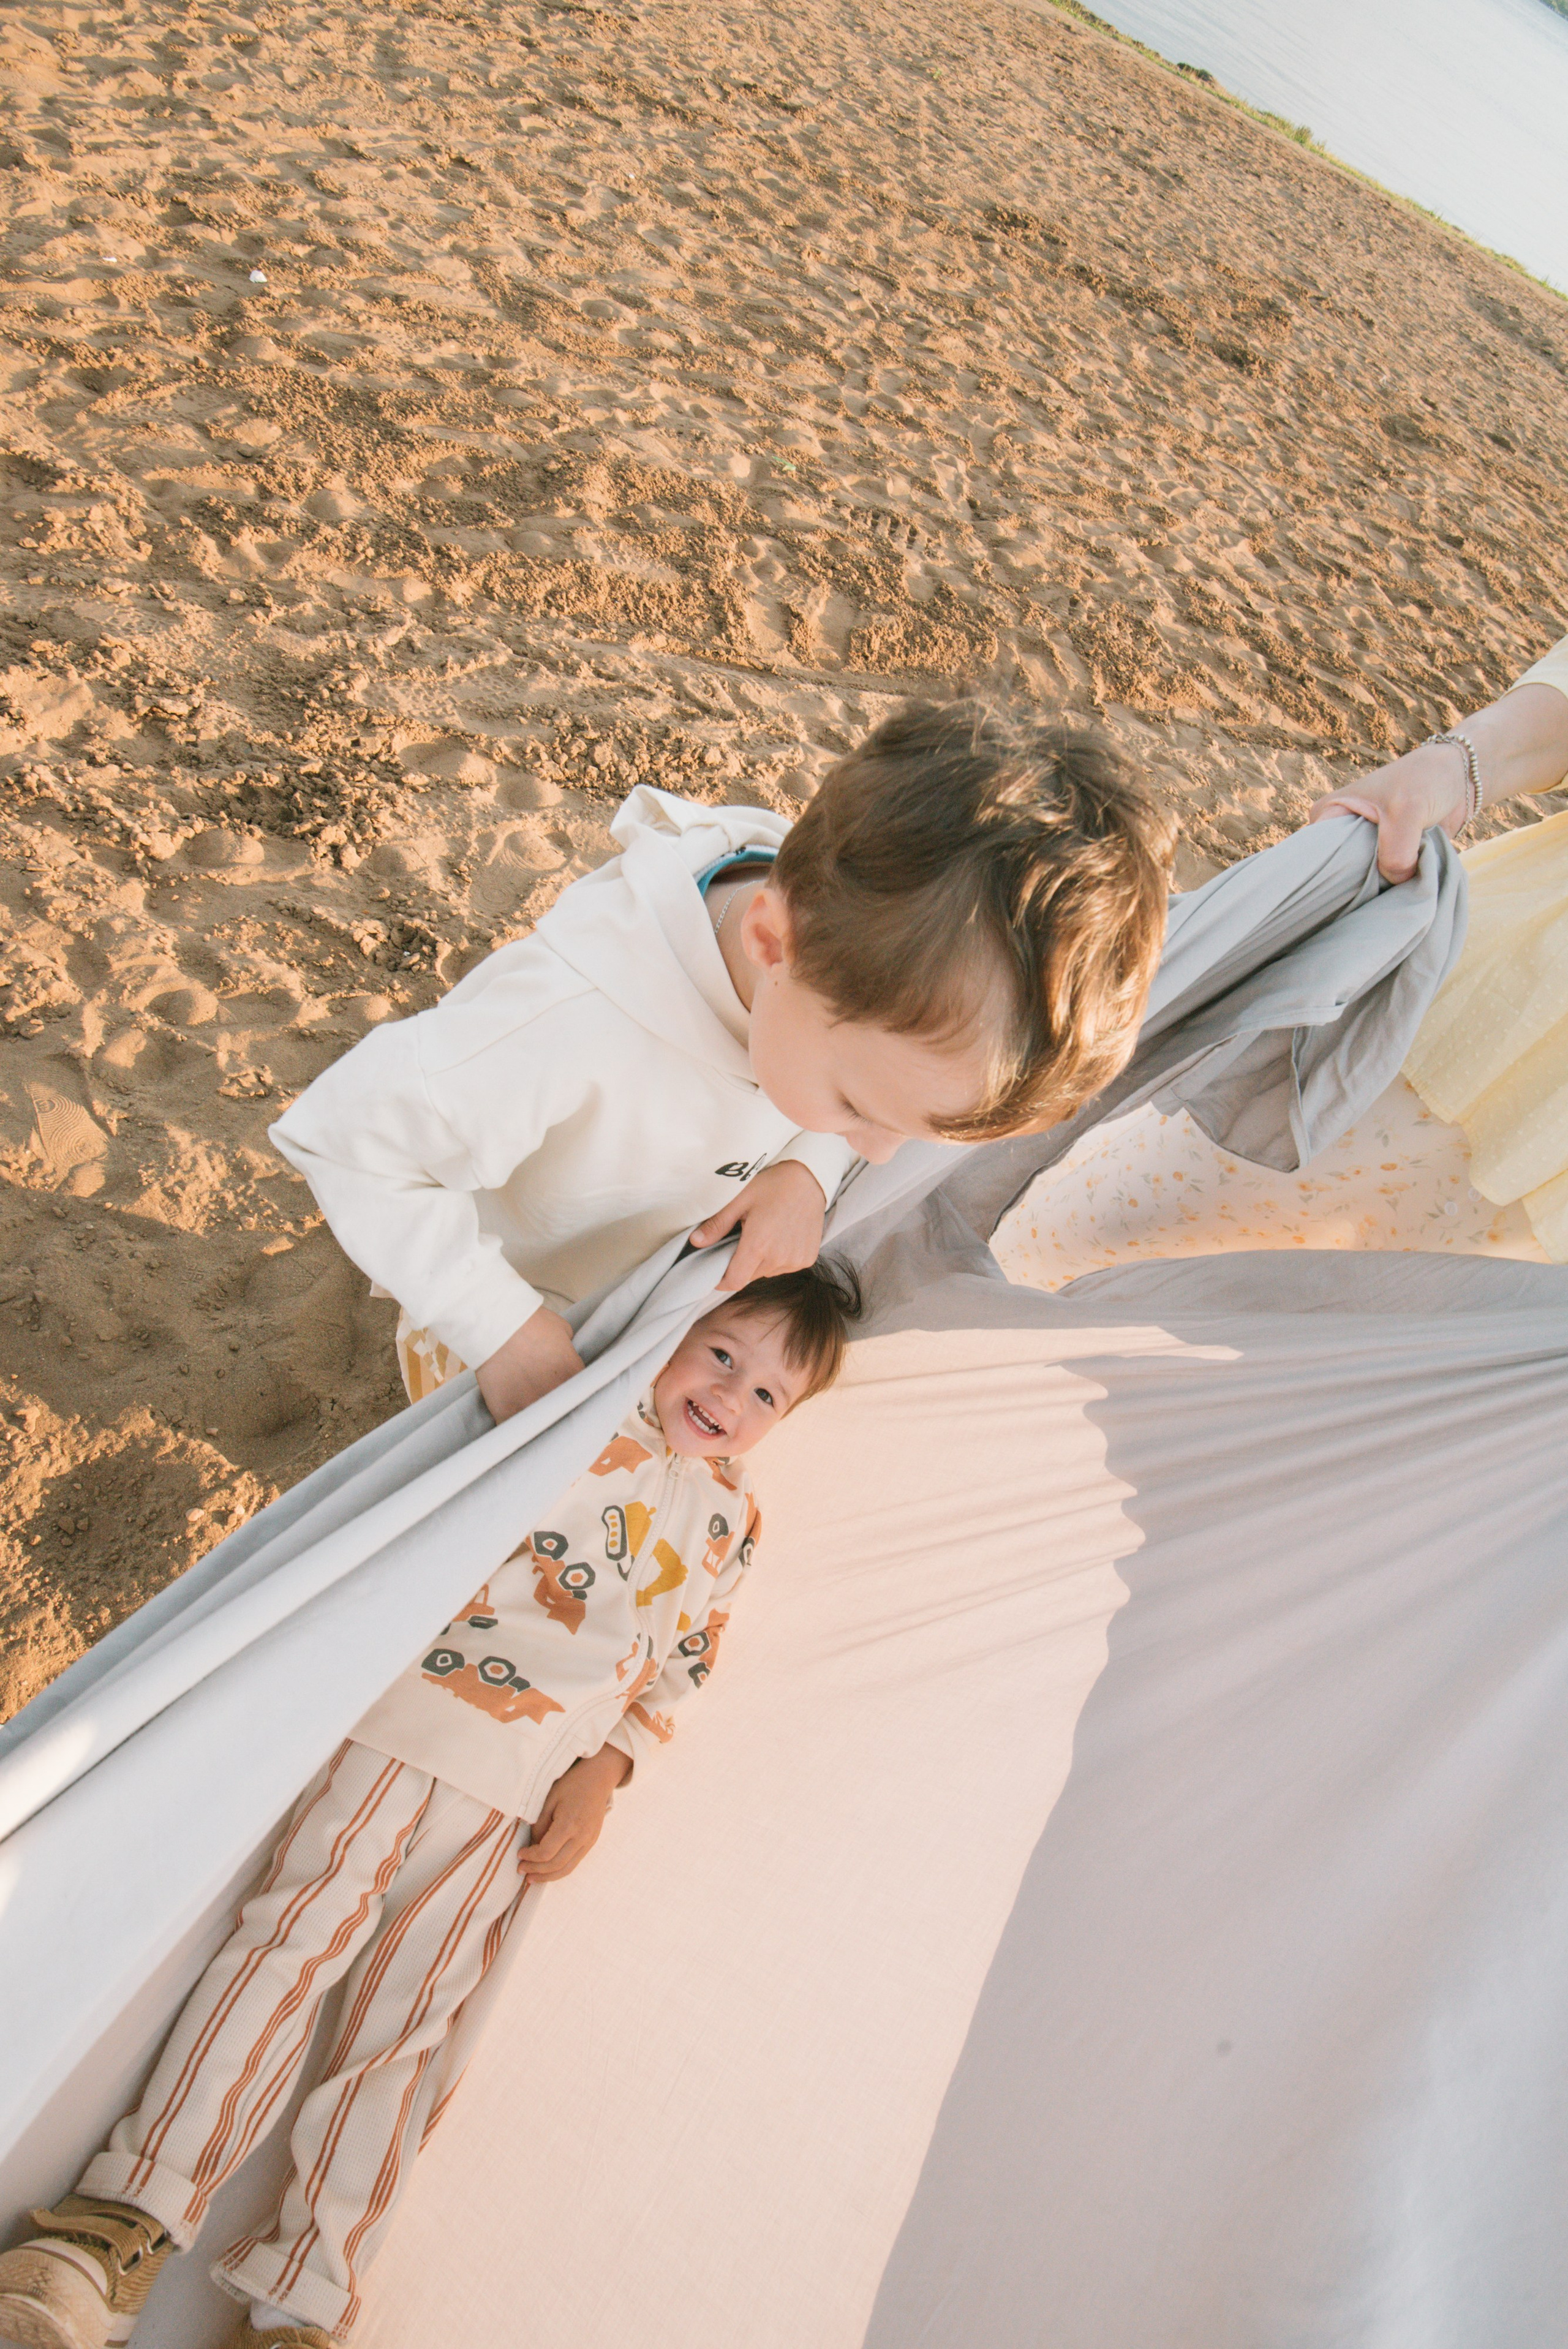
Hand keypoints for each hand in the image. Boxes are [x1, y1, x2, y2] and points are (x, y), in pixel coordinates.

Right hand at [476, 1303, 582, 1422]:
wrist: (494, 1323)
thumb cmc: (529, 1321)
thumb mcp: (562, 1329)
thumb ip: (569, 1348)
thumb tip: (568, 1353)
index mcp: (573, 1375)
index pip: (586, 1393)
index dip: (579, 1394)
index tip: (573, 1394)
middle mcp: (555, 1395)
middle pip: (564, 1412)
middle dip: (561, 1409)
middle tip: (553, 1404)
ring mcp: (530, 1406)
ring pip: (540, 1425)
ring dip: (538, 1421)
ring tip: (533, 1413)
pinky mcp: (506, 1412)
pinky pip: (512, 1428)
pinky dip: (512, 1425)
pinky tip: (513, 1421)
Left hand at [519, 1746, 630, 1881]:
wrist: (598, 1778)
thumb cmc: (571, 1784)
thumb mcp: (549, 1800)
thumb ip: (540, 1825)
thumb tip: (532, 1846)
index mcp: (569, 1824)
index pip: (546, 1852)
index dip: (530, 1857)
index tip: (519, 1854)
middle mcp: (582, 1837)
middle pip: (556, 1865)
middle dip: (536, 1870)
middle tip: (521, 1869)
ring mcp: (589, 1841)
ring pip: (567, 1869)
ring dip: (548, 1876)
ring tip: (532, 1878)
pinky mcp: (592, 1842)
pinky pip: (574, 1862)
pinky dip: (559, 1869)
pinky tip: (547, 1869)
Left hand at [689, 1158, 825, 1289]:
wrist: (810, 1178)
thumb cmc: (773, 1184)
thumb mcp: (739, 1199)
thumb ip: (717, 1224)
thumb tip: (695, 1242)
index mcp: (758, 1245)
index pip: (734, 1281)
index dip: (722, 1280)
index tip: (716, 1270)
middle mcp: (779, 1258)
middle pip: (749, 1276)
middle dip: (741, 1263)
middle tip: (742, 1238)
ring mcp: (795, 1260)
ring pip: (767, 1272)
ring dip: (760, 1260)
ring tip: (764, 1233)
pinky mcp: (807, 1258)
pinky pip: (784, 1266)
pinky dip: (777, 1257)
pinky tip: (780, 1235)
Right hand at [1307, 739, 1467, 885]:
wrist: (1461, 777)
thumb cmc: (1424, 779)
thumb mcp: (1405, 810)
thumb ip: (1395, 850)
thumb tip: (1395, 882)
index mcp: (1329, 814)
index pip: (1316, 853)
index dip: (1327, 875)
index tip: (1343, 895)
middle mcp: (1342, 833)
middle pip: (1339, 872)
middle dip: (1357, 885)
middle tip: (1372, 897)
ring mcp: (1366, 846)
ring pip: (1365, 879)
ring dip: (1382, 886)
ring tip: (1391, 894)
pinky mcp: (1389, 857)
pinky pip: (1386, 881)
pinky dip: (1396, 886)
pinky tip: (1403, 892)